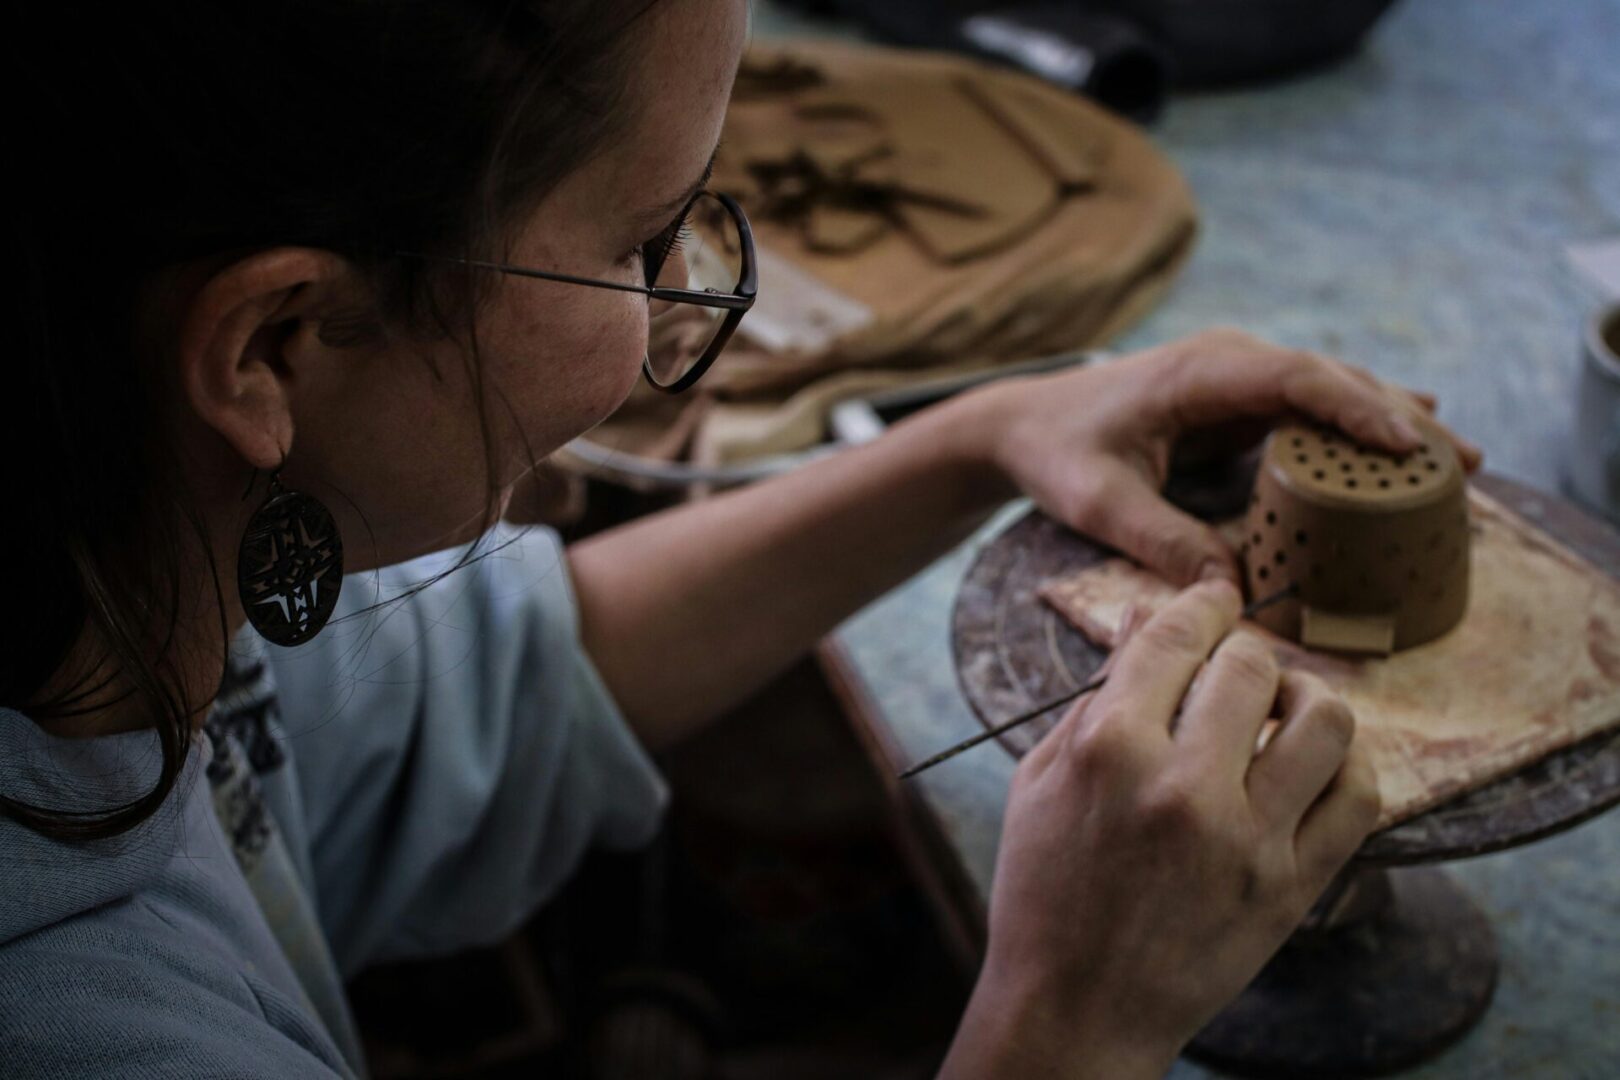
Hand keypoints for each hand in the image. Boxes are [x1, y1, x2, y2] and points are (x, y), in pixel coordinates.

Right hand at [942, 580, 1380, 1077]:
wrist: (1075, 1008)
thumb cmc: (1045, 890)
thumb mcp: (1042, 781)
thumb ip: (1097, 696)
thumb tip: (1147, 618)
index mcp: (1107, 751)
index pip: (1176, 637)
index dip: (1202, 603)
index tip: (1215, 598)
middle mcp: (1182, 788)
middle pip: (1251, 666)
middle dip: (1242, 652)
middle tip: (1233, 669)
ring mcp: (1246, 840)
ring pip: (1324, 720)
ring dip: (1305, 698)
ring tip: (1282, 709)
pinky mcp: (1292, 888)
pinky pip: (1359, 798)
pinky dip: (1346, 766)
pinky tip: (1311, 767)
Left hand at [974, 328, 1483, 586]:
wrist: (1024, 424)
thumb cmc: (1057, 454)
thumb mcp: (1100, 504)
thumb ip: (1163, 541)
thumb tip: (1233, 593)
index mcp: (1198, 374)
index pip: (1295, 379)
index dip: (1356, 408)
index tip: (1409, 442)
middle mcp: (1228, 364)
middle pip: (1331, 380)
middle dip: (1399, 419)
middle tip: (1466, 462)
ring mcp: (1237, 378)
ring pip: (1329, 393)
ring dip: (1390, 422)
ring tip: (1459, 462)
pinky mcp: (1239, 402)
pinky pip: (1308, 412)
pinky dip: (1356, 432)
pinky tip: (1406, 453)